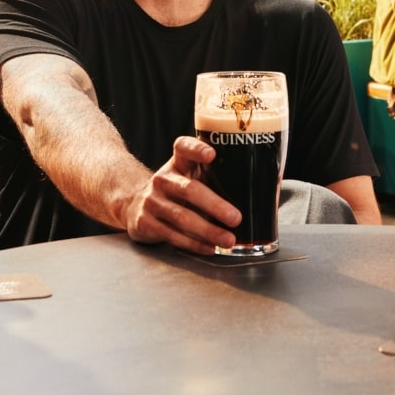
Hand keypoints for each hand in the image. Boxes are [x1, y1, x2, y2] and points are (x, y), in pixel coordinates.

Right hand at [121, 136, 241, 252]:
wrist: (135, 204)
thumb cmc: (176, 190)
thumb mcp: (190, 176)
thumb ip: (214, 177)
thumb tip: (260, 191)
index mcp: (178, 162)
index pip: (183, 147)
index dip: (196, 149)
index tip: (212, 154)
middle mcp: (162, 179)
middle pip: (189, 190)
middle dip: (215, 205)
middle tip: (236, 218)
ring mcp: (151, 201)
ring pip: (181, 217)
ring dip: (208, 231)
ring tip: (228, 239)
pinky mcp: (144, 222)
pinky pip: (172, 235)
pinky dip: (194, 244)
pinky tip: (209, 248)